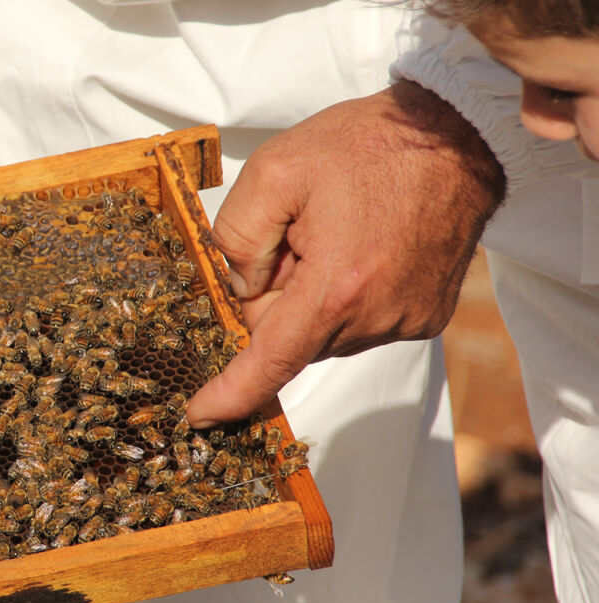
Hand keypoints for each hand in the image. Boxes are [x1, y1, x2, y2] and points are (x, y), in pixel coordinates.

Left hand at [185, 82, 505, 426]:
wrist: (454, 135)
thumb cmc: (365, 146)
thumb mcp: (274, 170)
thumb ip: (237, 236)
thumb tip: (239, 287)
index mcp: (337, 288)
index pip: (271, 362)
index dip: (231, 394)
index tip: (200, 416)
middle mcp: (377, 316)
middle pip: (290, 338)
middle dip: (276, 298)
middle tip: (296, 237)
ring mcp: (407, 320)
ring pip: (324, 332)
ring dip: (314, 296)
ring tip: (338, 234)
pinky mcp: (426, 316)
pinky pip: (360, 323)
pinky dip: (346, 296)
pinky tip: (362, 247)